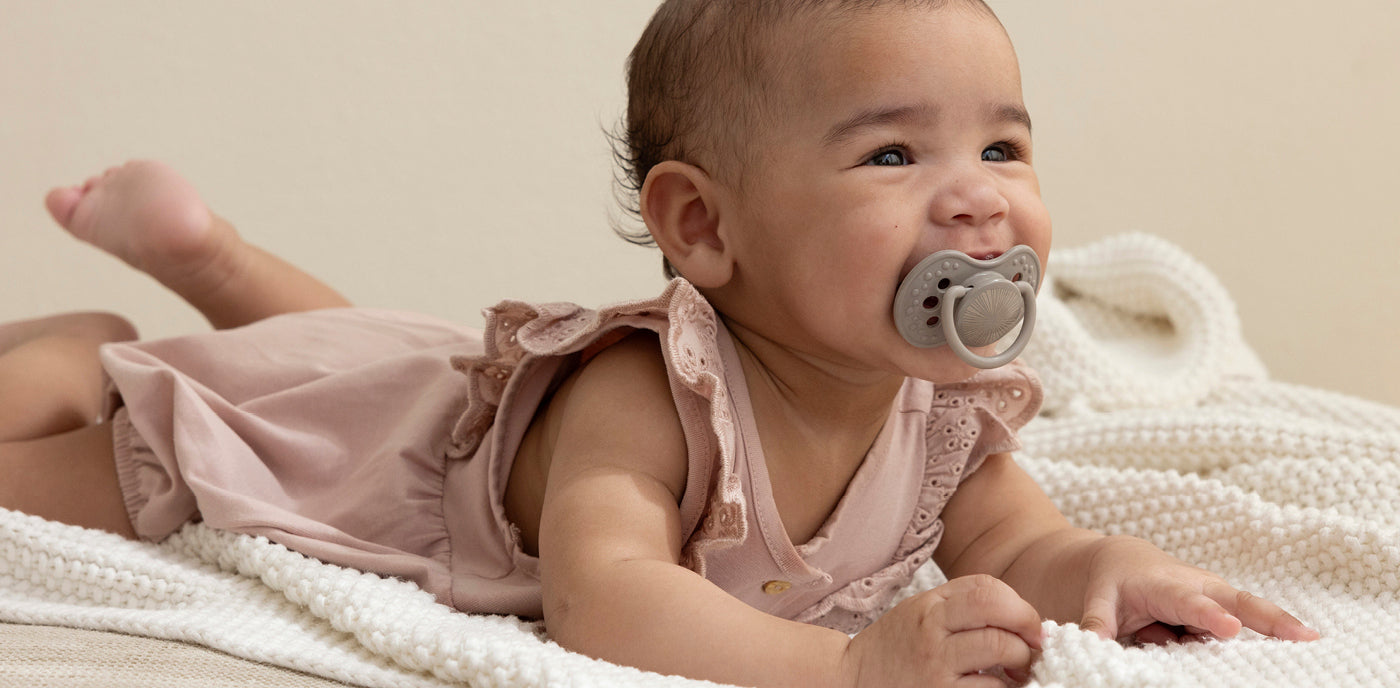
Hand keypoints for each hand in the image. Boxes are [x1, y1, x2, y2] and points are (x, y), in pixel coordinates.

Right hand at [841, 574, 1042, 686]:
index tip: (1031, 625)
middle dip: (1028, 631)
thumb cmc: (894, 648)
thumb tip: (1019, 616)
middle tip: (1034, 648)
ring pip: (999, 650)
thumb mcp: (920, 613)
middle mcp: (932, 630)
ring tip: (1017, 673)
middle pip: (997, 615)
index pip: (987, 589)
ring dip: (1020, 663)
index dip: (1020, 606)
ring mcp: (935, 665)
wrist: (849, 679)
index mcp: (930, 605)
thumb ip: (961, 606)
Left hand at [1075, 536, 1319, 643]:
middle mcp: (1199, 589)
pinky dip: (1272, 631)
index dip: (1208, 615)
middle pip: (1238, 602)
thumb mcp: (1098, 598)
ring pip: (1250, 613)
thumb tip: (1087, 643)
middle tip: (1304, 635)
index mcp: (1165, 585)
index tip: (1228, 628)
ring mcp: (1217, 598)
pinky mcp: (1223, 609)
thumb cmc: (1112, 580)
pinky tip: (1302, 641)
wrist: (1123, 559)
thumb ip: (1096, 621)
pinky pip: (1246, 623)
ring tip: (1313, 641)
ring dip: (1279, 626)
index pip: (1189, 603)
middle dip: (1269, 617)